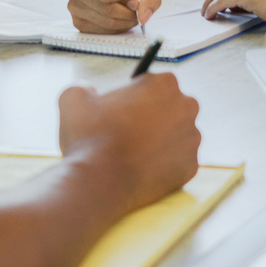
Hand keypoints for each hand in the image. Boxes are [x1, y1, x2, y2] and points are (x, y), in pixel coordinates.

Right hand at [58, 74, 201, 211]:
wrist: (100, 183)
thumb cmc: (89, 137)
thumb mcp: (73, 99)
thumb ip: (84, 88)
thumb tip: (88, 90)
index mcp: (164, 83)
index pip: (154, 83)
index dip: (136, 95)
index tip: (124, 107)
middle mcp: (186, 107)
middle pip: (171, 107)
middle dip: (155, 115)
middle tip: (130, 130)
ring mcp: (192, 139)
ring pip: (177, 135)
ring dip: (160, 140)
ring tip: (134, 152)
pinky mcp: (191, 167)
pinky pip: (177, 162)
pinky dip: (163, 165)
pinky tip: (142, 168)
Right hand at [65, 0, 159, 34]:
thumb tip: (144, 17)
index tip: (135, 0)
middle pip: (107, 10)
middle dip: (128, 14)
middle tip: (137, 13)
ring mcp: (73, 6)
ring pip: (106, 22)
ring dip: (124, 22)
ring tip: (130, 16)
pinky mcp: (77, 22)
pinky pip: (101, 31)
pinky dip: (115, 29)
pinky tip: (119, 20)